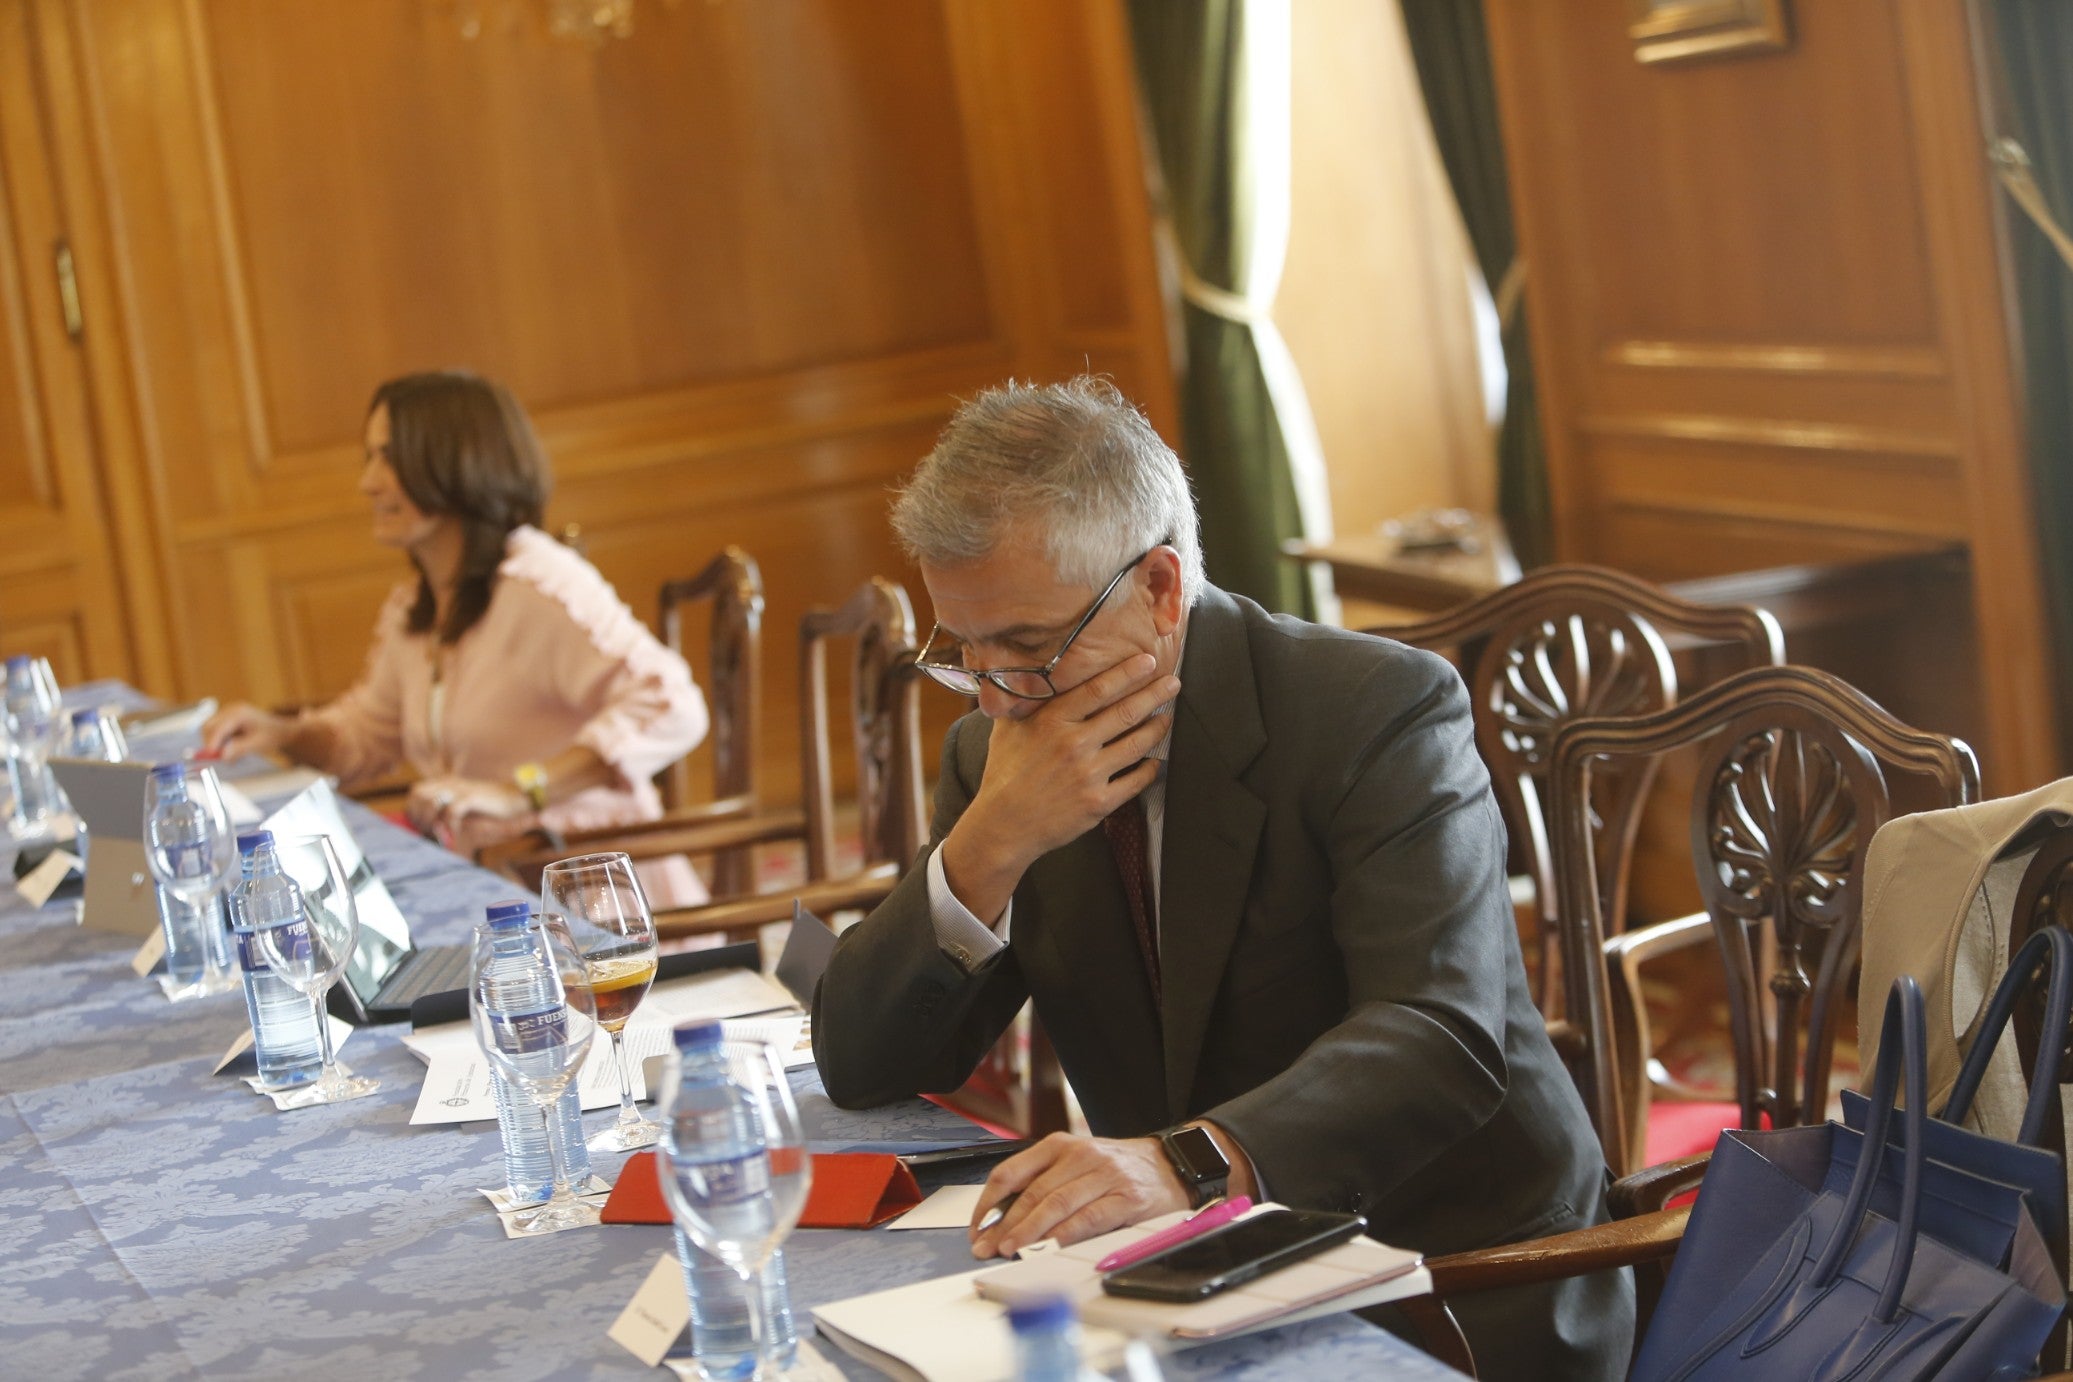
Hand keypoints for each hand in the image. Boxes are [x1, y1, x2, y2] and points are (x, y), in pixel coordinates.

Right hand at [200, 702, 292, 758]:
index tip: (211, 756)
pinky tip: (233, 746)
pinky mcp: (226, 718)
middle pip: (209, 726)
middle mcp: (231, 710)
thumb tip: (223, 756)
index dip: (212, 742)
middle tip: (221, 757)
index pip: (219, 728)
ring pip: (210, 729)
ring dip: (215, 743)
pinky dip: (219, 741)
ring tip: (233, 751)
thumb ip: (239, 749)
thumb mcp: (257, 744)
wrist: (279, 729)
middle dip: (211, 742)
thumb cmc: (271, 735)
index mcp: (239, 713)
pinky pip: (215, 731)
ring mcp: (227, 712)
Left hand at [406, 775, 529, 838]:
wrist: (515, 799)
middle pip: (417, 796)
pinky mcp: (471, 796)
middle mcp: (449, 782)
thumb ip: (442, 814)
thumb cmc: (488, 808)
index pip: (414, 793)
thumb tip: (423, 828)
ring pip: (429, 801)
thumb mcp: (461, 808)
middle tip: (433, 830)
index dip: (414, 811)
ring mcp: (460, 788)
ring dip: (432, 820)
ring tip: (442, 830)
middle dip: (420, 816)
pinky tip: (457, 831)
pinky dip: (451, 825)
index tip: (425, 826)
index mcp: (445, 783)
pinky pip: (451, 811)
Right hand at [942, 654, 1179, 920]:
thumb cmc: (1004, 773)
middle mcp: (1074, 745)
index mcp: (1052, 721)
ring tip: (1166, 717)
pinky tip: (1155, 760)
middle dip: (1155, 694)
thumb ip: (1024, 700)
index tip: (1148, 661)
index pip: (1098, 689)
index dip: (1128, 673)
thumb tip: (1030, 673)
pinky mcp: (1098, 803)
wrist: (1003, 825)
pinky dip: (1150, 768)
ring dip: (1157, 728)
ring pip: (1136, 745)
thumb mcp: (1007, 728)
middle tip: (1173, 683)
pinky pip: (1135, 781)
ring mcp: (1088, 775)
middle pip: (1126, 712)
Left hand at [967, 1132, 1188, 1258]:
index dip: (988, 1202)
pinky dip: (1065, 1235)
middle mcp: (1080, 1156)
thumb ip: (1045, 1182)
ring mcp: (1104, 1176)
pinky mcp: (1126, 1199)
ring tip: (1010, 1250)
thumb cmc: (1117, 1168)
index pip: (1011, 1172)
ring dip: (1029, 1232)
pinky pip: (1089, 1218)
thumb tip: (1004, 1220)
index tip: (978, 1226)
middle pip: (1032, 1193)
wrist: (1170, 1165)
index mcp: (1060, 1145)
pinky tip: (1049, 1247)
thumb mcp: (1077, 1162)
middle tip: (987, 1247)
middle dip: (1004, 1225)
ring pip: (1056, 1205)